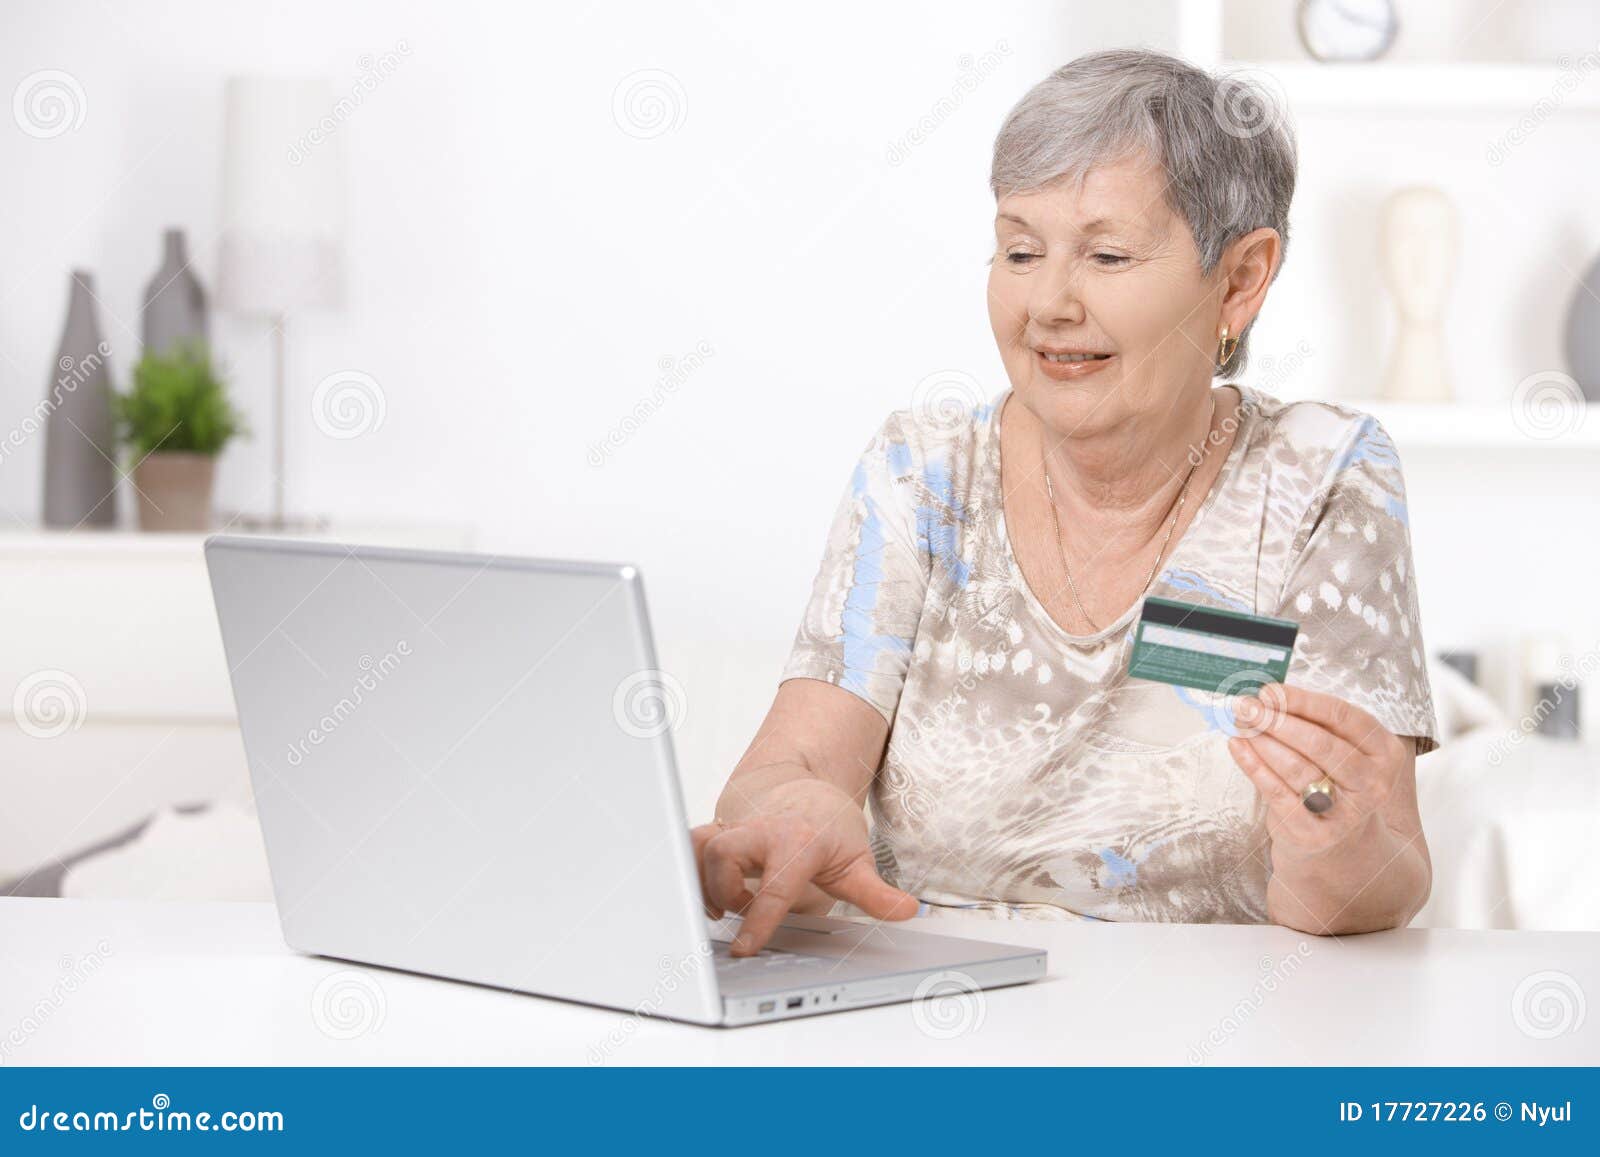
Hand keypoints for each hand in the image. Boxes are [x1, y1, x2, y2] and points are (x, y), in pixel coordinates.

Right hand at [691, 778, 918, 955]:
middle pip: (723, 857)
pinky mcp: (715, 829)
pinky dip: (690, 871)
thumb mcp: (857, 861)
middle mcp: (760, 829)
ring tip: (725, 906)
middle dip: (724, 892)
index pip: (775, 885)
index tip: (746, 948)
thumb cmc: (828, 827)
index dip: (759, 919)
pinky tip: (709, 895)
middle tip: (740, 911)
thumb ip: (877, 893)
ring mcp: (734, 826)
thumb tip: (908, 911)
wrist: (803, 788)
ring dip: (704, 884)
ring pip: (700, 850)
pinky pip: (689, 846)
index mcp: (798, 839)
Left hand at [1225, 682, 1409, 863]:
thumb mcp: (1344, 752)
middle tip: (1246, 705)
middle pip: (1320, 743)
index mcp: (1385, 753)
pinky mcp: (1314, 833)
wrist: (1342, 849)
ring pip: (1297, 767)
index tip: (1270, 691)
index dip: (1302, 701)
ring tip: (1240, 723)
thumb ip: (1317, 724)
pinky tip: (1237, 746)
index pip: (1343, 717)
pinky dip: (1253, 766)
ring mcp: (1345, 813)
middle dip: (1277, 720)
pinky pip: (1277, 793)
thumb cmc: (1336, 784)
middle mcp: (1372, 784)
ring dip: (1262, 741)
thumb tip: (1269, 696)